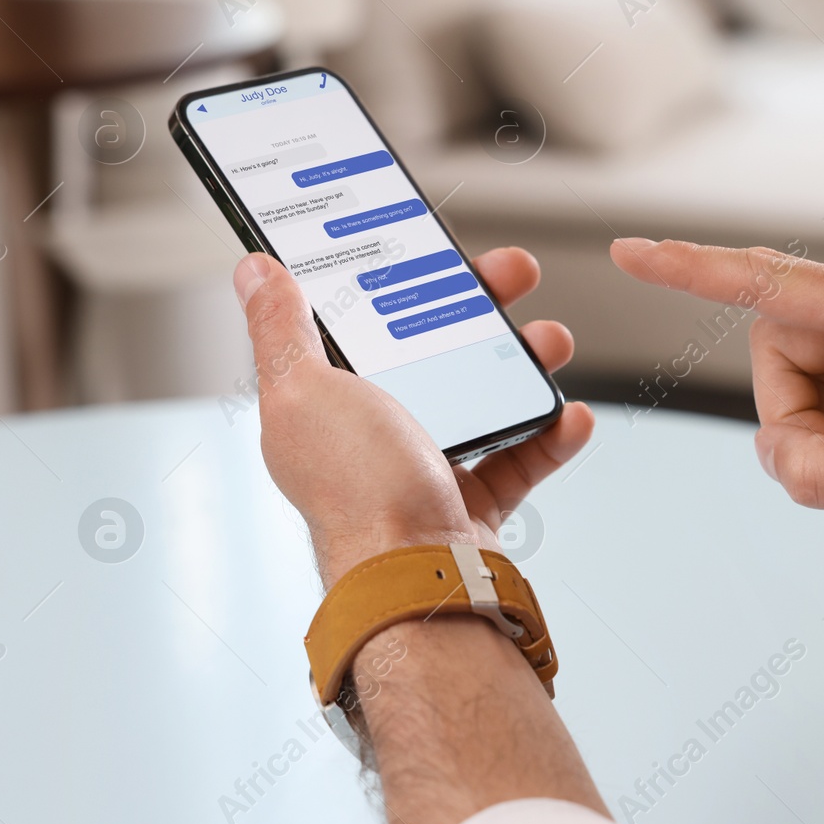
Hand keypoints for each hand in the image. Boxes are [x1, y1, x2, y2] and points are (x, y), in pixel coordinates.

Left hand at [234, 248, 592, 585]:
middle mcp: (374, 433)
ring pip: (485, 398)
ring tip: (551, 340)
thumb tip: (254, 270)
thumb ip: (280, 329)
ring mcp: (427, 468)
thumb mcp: (303, 390)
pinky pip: (522, 457)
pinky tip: (570, 414)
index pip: (360, 321)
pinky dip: (551, 435)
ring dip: (525, 363)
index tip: (429, 245)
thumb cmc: (355, 490)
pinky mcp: (473, 503)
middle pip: (433, 350)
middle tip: (513, 273)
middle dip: (480, 307)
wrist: (418, 579)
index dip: (395, 277)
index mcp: (326, 401)